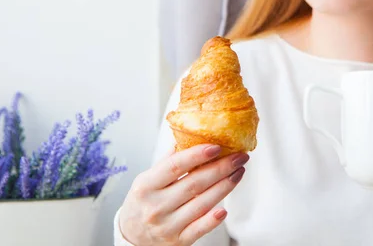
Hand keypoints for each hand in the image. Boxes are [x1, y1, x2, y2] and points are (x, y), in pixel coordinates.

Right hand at [119, 144, 248, 245]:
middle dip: (221, 168)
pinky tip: (225, 209)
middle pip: (194, 184)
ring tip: (239, 172)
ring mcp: (167, 225)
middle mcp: (156, 206)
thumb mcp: (147, 180)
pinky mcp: (178, 241)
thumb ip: (168, 161)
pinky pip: (198, 229)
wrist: (133, 237)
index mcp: (146, 185)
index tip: (217, 146)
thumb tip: (190, 136)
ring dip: (224, 187)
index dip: (197, 155)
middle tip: (240, 156)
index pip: (174, 166)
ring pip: (201, 204)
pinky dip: (212, 220)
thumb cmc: (143, 203)